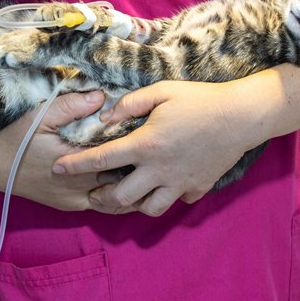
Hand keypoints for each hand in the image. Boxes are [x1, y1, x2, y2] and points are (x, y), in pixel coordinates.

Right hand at [0, 90, 136, 213]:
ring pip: (118, 199)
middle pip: (124, 180)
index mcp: (76, 163)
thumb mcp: (40, 115)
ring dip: (132, 184)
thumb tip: (102, 95)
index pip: (118, 156)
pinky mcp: (70, 206)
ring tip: (148, 167)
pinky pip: (103, 206)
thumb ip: (72, 106)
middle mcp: (79, 188)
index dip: (137, 144)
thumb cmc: (14, 136)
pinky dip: (118, 196)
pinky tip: (128, 179)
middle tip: (155, 148)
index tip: (148, 129)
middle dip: (140, 166)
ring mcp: (76, 200)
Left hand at [52, 81, 265, 216]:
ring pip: (148, 209)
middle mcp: (159, 170)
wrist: (241, 117)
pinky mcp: (197, 188)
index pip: (102, 159)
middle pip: (121, 197)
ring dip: (133, 204)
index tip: (57, 168)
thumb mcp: (162, 92)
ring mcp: (179, 182)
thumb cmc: (200, 100)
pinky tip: (163, 186)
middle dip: (101, 197)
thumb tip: (104, 116)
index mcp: (146, 145)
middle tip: (93, 192)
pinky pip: (176, 201)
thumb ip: (130, 104)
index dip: (75, 165)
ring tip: (126, 194)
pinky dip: (166, 197)